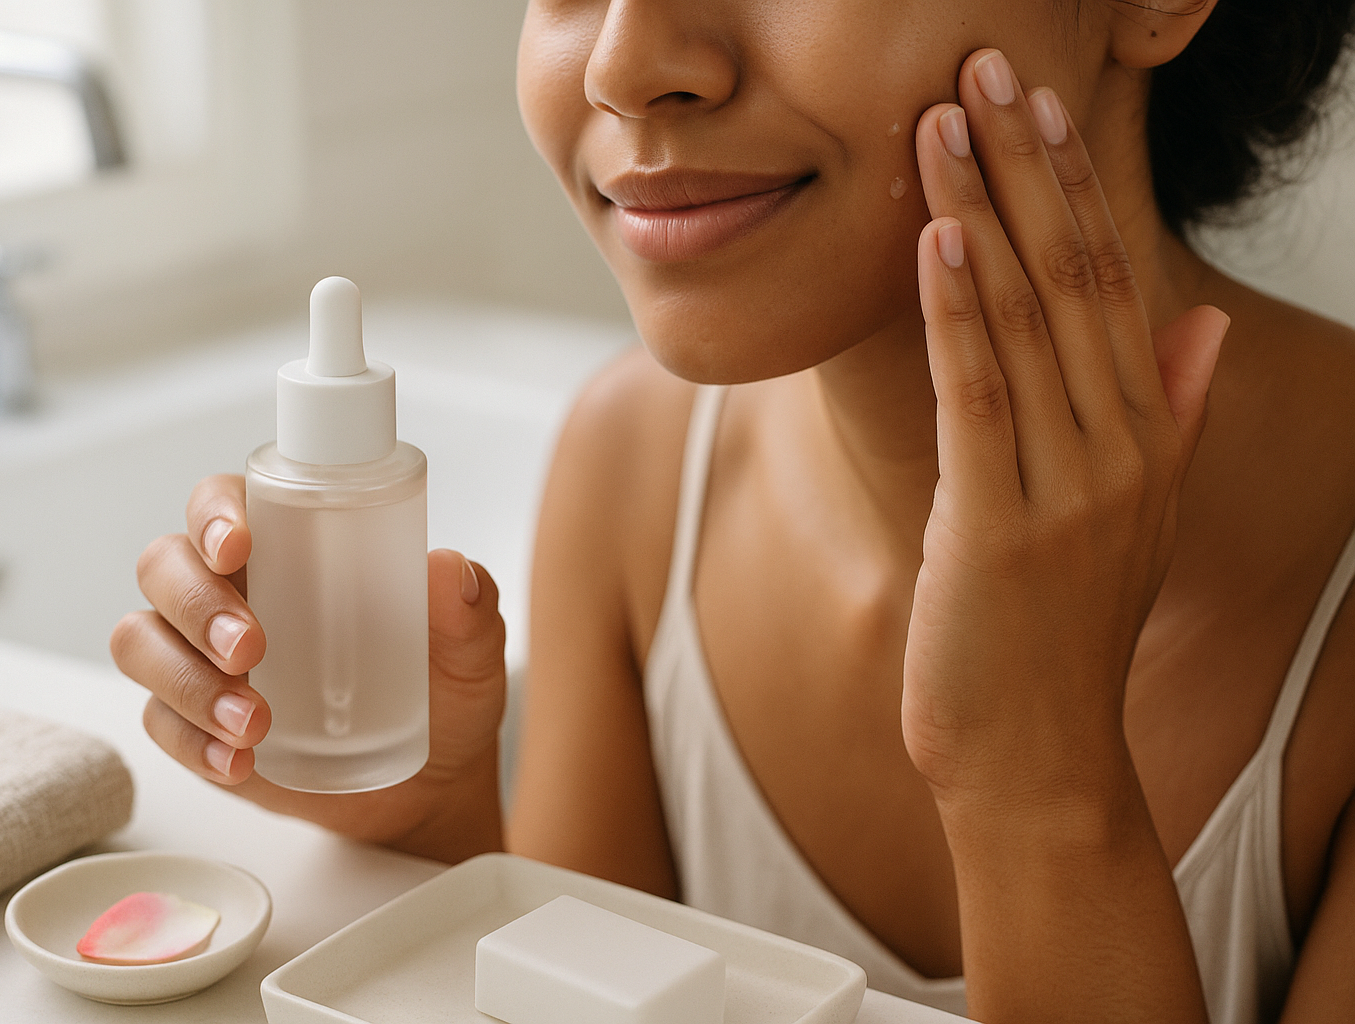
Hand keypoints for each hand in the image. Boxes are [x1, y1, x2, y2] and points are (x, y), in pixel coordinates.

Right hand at [110, 474, 507, 858]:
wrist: (430, 784)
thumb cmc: (440, 689)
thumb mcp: (470, 648)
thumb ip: (467, 605)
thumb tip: (448, 568)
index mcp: (288, 544)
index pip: (222, 500)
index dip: (214, 512)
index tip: (238, 545)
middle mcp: (231, 589)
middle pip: (165, 566)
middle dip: (195, 604)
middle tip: (253, 649)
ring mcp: (201, 656)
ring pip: (142, 642)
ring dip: (186, 679)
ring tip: (252, 722)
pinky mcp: (194, 721)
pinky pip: (160, 721)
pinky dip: (190, 740)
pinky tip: (237, 761)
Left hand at [902, 49, 1227, 802]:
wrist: (1034, 759)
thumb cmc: (1054, 635)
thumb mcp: (1125, 520)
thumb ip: (1169, 417)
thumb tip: (1199, 326)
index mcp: (1143, 438)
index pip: (1114, 282)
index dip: (1076, 184)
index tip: (1040, 101)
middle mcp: (1119, 450)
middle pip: (1077, 277)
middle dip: (1030, 165)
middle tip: (987, 66)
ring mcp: (1068, 489)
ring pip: (1029, 319)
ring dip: (985, 211)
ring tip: (945, 121)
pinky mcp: (1001, 526)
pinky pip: (982, 396)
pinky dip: (960, 312)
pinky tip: (938, 238)